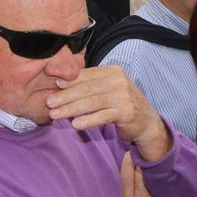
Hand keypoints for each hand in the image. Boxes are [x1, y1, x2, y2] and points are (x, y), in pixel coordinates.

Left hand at [47, 65, 170, 159]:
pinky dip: (88, 120)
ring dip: (71, 109)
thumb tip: (60, 84)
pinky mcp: (126, 112)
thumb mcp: (108, 89)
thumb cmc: (121, 104)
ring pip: (92, 102)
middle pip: (87, 88)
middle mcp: (119, 81)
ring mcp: (124, 96)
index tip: (51, 87)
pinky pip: (103, 116)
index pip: (86, 75)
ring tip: (56, 115)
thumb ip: (89, 85)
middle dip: (65, 96)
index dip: (68, 81)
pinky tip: (75, 125)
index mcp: (112, 71)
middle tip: (49, 103)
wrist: (147, 121)